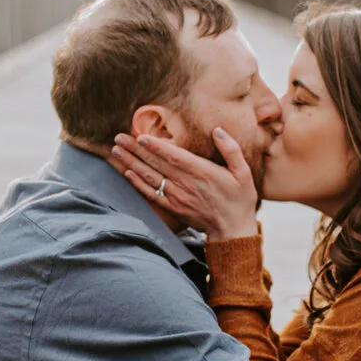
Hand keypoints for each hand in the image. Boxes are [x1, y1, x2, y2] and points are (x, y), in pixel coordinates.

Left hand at [108, 128, 259, 240]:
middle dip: (136, 150)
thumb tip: (217, 130)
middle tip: (119, 137)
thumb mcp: (243, 172)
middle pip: (156, 164)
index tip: (141, 136)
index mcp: (202, 172)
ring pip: (150, 177)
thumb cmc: (239, 199)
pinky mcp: (173, 207)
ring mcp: (177, 197)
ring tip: (117, 151)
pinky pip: (152, 194)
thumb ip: (231, 149)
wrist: (233, 230)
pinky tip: (127, 172)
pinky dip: (138, 183)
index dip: (156, 146)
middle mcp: (186, 184)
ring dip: (131, 163)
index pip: (174, 156)